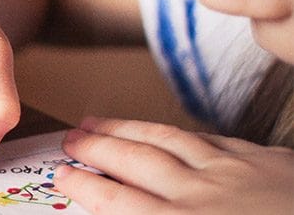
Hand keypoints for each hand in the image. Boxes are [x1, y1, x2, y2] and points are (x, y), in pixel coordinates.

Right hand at [54, 117, 293, 214]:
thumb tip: (127, 214)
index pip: (114, 201)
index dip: (82, 186)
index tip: (60, 175)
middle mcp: (197, 197)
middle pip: (132, 162)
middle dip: (95, 148)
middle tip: (70, 138)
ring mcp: (233, 174)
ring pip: (165, 141)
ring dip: (126, 130)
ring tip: (99, 121)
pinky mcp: (266, 163)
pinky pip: (211, 139)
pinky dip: (180, 133)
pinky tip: (171, 131)